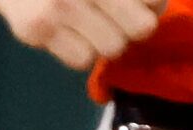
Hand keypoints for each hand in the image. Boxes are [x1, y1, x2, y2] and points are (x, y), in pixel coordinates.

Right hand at [0, 0, 167, 70]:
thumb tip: (153, 12)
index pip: (155, 1)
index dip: (149, 7)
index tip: (133, 5)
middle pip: (142, 29)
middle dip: (129, 28)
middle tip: (109, 18)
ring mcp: (60, 6)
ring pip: (113, 48)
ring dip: (103, 41)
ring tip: (83, 24)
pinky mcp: (37, 28)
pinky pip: (81, 60)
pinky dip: (77, 52)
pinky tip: (64, 33)